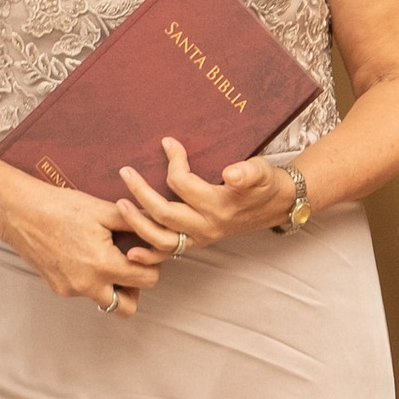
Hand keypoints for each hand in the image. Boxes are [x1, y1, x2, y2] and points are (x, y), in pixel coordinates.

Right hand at [0, 172, 164, 310]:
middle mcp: (87, 285)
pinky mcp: (58, 288)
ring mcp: (70, 290)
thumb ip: (136, 221)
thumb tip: (161, 223)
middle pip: (128, 307)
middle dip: (135, 287)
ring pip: (105, 302)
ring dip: (114, 288)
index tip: (145, 251)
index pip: (147, 280)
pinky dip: (93, 281)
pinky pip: (85, 293)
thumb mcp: (103, 210)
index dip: (152, 265)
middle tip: (131, 264)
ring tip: (110, 260)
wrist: (19, 211)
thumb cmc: (60, 207)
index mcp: (103, 265)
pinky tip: (86, 257)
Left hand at [115, 136, 298, 250]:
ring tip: (120, 205)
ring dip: (138, 223)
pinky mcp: (197, 242)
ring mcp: (201, 238)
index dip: (173, 160)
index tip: (167, 142)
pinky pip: (169, 254)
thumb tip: (231, 173)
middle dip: (141, 192)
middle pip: (164, 212)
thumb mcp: (262, 171)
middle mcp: (207, 226)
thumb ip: (248, 172)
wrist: (277, 205)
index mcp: (219, 205)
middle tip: (125, 172)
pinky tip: (130, 251)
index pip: (183, 183)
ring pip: (161, 238)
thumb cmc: (266, 184)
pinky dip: (149, 255)